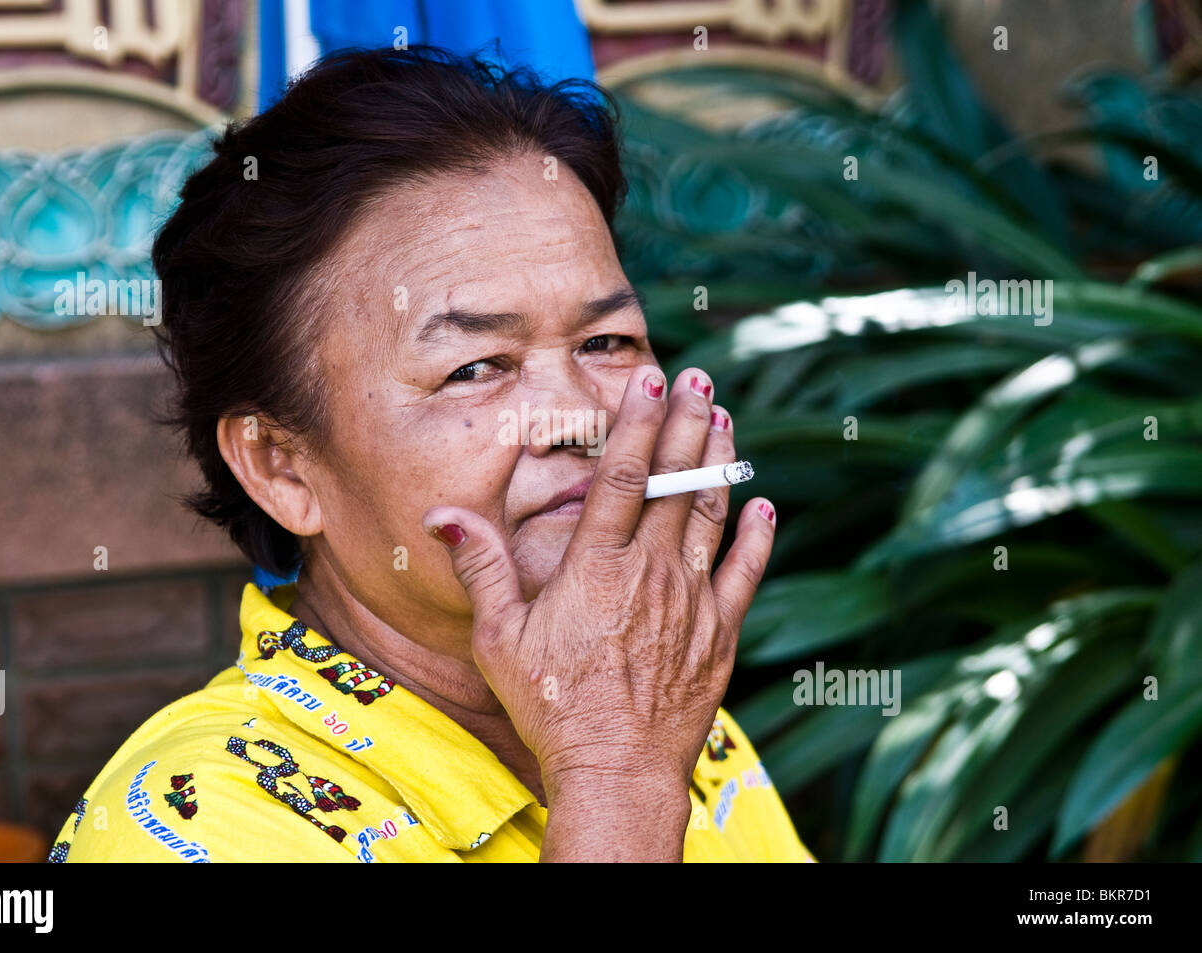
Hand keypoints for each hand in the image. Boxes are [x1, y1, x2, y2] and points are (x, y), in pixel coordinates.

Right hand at [422, 364, 776, 795]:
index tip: (651, 381)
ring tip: (725, 421)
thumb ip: (480, 567)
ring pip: (712, 515)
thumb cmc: (551, 705)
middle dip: (689, 424)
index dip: (639, 424)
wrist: (615, 770)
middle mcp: (651, 574)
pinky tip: (762, 506)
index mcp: (596, 567)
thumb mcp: (499, 637)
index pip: (624, 477)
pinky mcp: (719, 634)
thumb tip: (442, 516)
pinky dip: (755, 536)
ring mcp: (692, 602)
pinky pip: (744, 573)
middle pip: (676, 483)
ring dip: (721, 464)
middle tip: (700, 379)